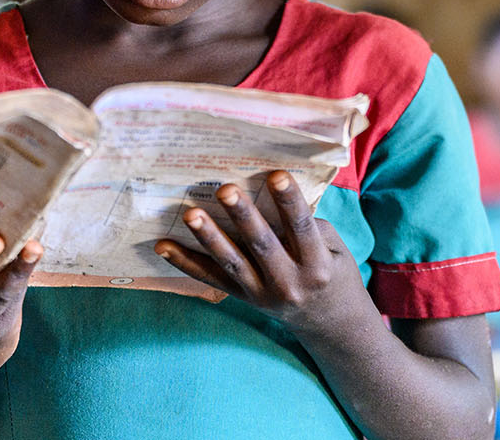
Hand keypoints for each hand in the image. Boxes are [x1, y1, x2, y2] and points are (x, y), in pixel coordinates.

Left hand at [155, 171, 365, 333]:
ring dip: (209, 237)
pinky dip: (186, 263)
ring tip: (190, 214)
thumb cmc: (334, 273)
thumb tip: (272, 200)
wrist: (330, 324)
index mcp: (317, 266)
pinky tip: (163, 245)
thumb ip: (310, 227)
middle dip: (243, 216)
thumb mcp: (336, 250)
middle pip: (262, 245)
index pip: (302, 228)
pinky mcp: (244, 299)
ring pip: (232, 263)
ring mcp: (263, 295)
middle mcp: (289, 283)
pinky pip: (212, 280)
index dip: (290, 201)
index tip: (277, 174)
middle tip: (225, 189)